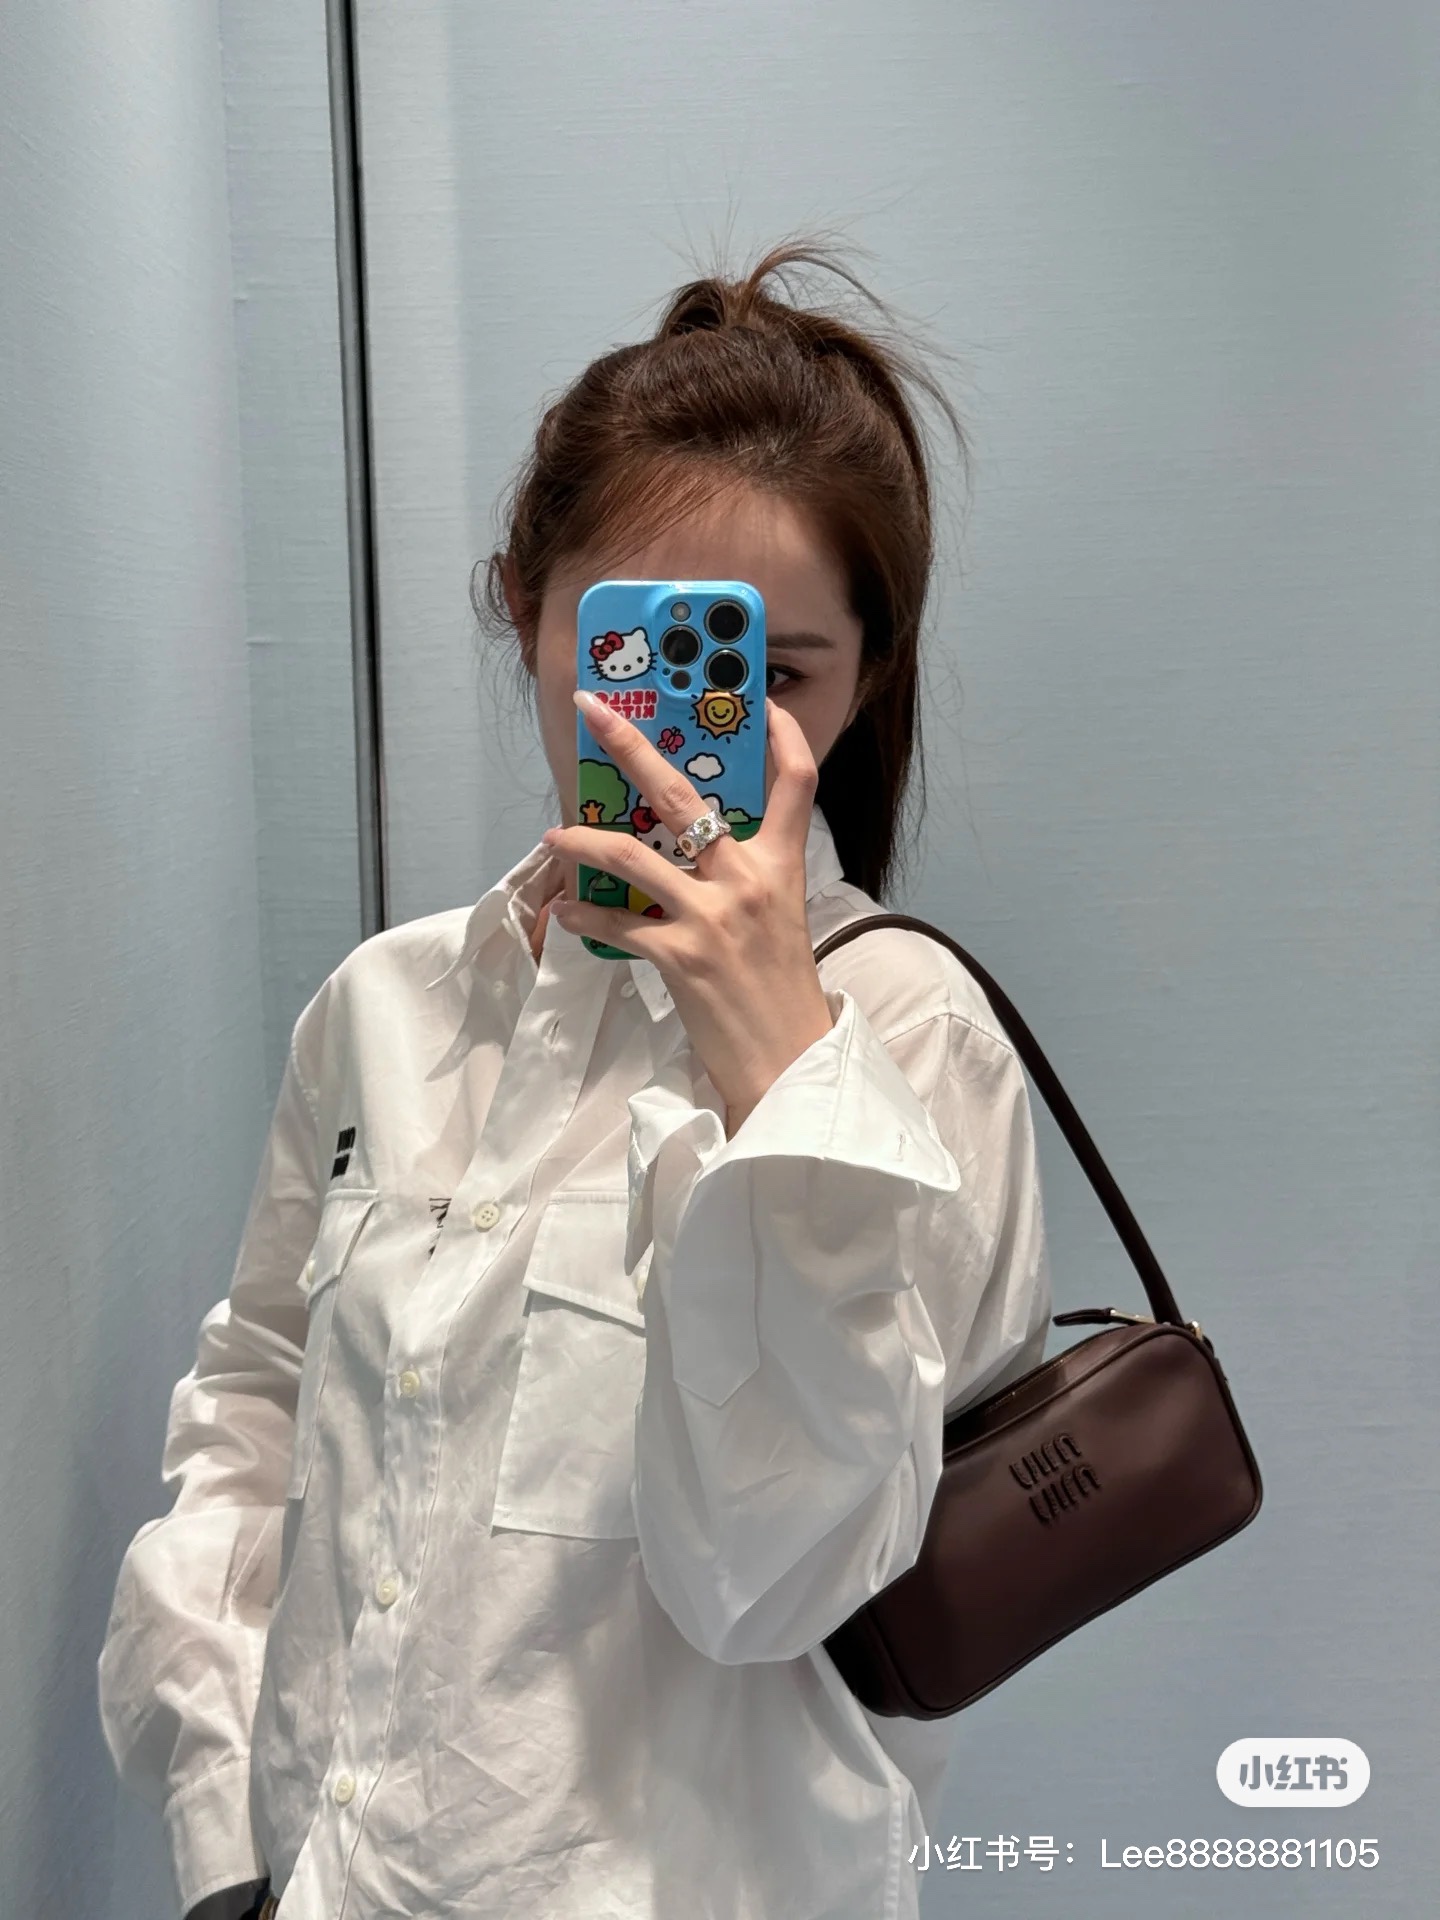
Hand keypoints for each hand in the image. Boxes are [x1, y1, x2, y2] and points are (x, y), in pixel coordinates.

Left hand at [545, 693, 834, 1132]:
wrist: (789, 1063)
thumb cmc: (780, 993)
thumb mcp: (780, 919)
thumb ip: (747, 876)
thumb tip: (698, 845)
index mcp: (781, 868)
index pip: (796, 781)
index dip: (783, 733)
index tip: (759, 701)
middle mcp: (748, 882)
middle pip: (684, 794)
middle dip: (630, 746)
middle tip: (592, 712)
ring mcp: (713, 917)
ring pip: (632, 854)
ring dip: (583, 838)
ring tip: (555, 834)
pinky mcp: (681, 958)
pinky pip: (617, 923)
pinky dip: (584, 914)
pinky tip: (565, 911)